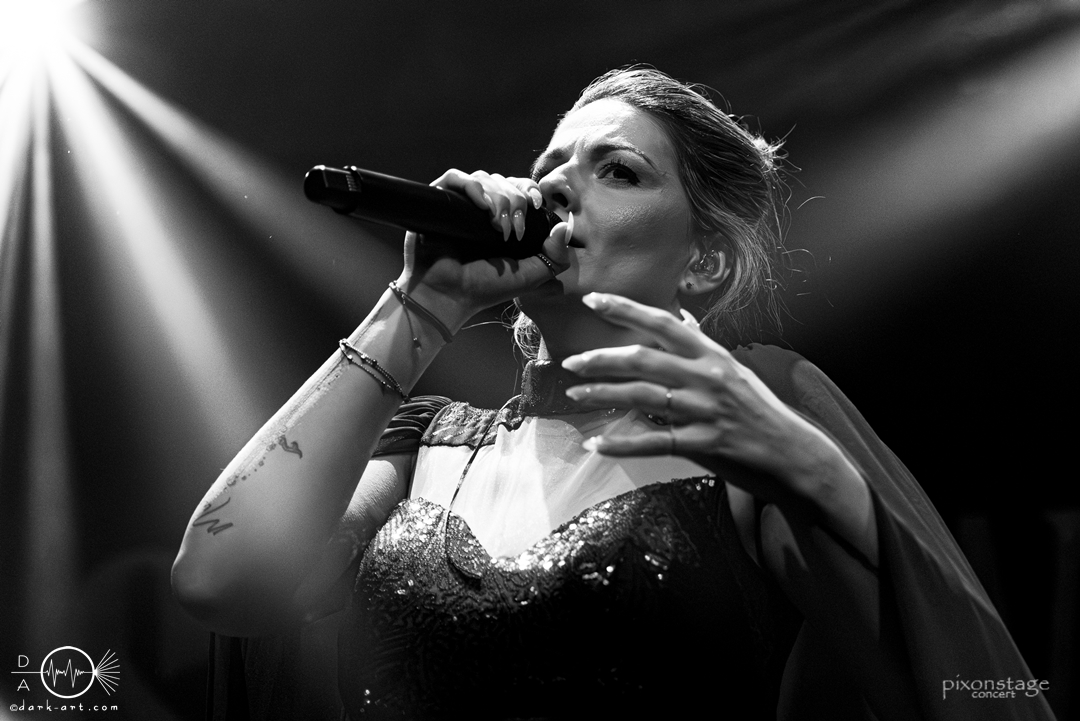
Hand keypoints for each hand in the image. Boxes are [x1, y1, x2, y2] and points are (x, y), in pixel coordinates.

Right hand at [399, 170, 571, 327]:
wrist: (448, 295)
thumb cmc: (484, 288)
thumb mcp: (530, 276)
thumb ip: (555, 257)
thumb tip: (566, 227)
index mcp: (502, 220)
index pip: (519, 189)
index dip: (530, 190)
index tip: (538, 205)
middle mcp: (481, 209)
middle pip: (504, 181)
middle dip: (516, 201)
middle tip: (513, 230)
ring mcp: (459, 204)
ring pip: (484, 178)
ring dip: (497, 199)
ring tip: (496, 226)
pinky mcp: (438, 201)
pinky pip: (455, 177)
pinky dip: (472, 186)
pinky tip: (481, 205)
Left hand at [561, 292, 852, 506]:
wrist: (794, 454)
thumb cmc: (760, 411)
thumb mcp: (735, 371)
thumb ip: (703, 349)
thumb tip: (683, 321)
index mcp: (713, 355)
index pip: (664, 323)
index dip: (626, 309)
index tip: (593, 301)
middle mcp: (709, 377)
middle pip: (645, 359)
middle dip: (602, 359)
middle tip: (571, 362)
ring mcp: (706, 411)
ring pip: (643, 397)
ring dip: (604, 395)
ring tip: (575, 395)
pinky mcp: (705, 444)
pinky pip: (654, 442)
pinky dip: (622, 444)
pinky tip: (597, 443)